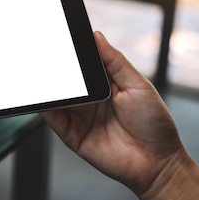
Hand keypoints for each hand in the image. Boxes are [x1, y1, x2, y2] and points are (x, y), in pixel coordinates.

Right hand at [41, 31, 185, 196]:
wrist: (158, 163)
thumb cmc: (155, 124)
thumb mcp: (138, 85)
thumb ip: (115, 61)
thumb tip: (97, 36)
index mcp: (105, 85)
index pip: (82, 66)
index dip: (72, 53)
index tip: (61, 38)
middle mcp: (89, 100)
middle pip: (66, 80)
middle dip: (55, 68)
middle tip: (45, 53)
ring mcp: (78, 117)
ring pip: (56, 97)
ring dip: (47, 86)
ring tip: (40, 72)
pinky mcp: (71, 135)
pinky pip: (52, 118)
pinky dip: (43, 106)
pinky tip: (43, 95)